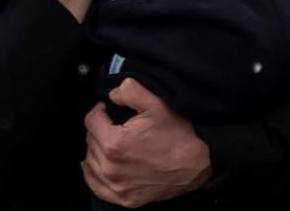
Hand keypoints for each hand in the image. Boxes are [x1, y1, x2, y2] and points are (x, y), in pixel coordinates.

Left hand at [82, 78, 212, 206]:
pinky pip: (96, 186)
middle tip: (114, 126)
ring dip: (97, 150)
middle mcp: (111, 168)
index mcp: (114, 143)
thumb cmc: (179, 136)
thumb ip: (129, 91)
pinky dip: (95, 174)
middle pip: (90, 140)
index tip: (109, 110)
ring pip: (90, 161)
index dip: (100, 110)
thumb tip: (112, 94)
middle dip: (100, 129)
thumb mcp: (156, 103)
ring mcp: (117, 186)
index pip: (91, 120)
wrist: (199, 164)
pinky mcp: (125, 199)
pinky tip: (101, 165)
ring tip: (112, 142)